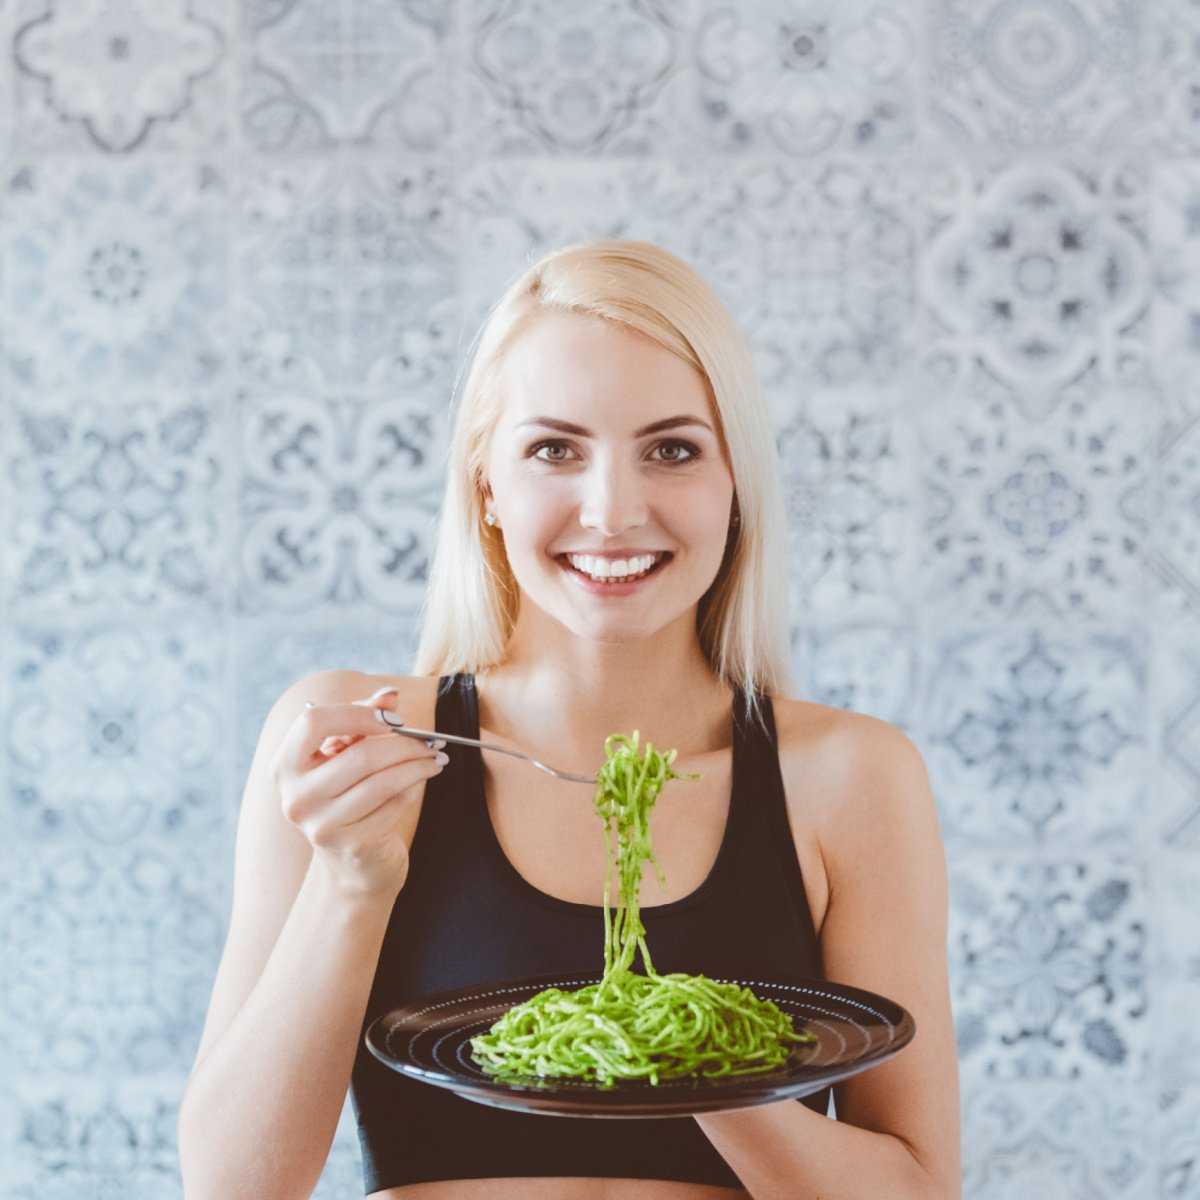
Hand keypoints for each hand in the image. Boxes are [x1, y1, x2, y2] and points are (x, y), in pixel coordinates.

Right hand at [269, 687, 447, 899]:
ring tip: (436, 756)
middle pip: (359, 755)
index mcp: (286, 765)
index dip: (357, 713)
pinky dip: (414, 787)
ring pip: (381, 781)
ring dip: (417, 764)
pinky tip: (424, 778)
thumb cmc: (350, 793)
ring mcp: (321, 825)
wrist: (353, 861)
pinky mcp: (351, 844)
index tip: (393, 718)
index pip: (313, 721)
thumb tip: (390, 695)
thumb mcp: (349, 752)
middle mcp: (295, 797)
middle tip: (431, 739)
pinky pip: (393, 804)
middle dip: (404, 743)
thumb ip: (365, 719)